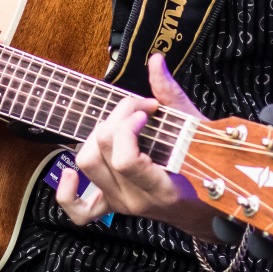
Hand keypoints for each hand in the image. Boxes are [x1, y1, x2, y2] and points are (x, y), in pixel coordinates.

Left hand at [57, 55, 216, 236]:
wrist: (204, 210)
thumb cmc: (206, 171)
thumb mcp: (197, 131)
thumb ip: (172, 95)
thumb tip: (155, 61)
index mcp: (161, 188)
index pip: (125, 159)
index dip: (127, 126)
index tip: (145, 110)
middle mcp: (134, 198)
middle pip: (99, 153)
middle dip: (115, 119)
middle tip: (138, 109)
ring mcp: (119, 203)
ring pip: (85, 164)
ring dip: (96, 136)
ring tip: (119, 126)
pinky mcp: (110, 205)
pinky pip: (78, 210)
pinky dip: (66, 191)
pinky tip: (71, 172)